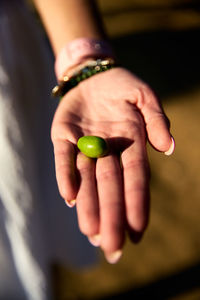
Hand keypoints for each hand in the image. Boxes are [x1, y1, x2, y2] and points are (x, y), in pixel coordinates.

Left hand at [51, 67, 173, 262]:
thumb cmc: (123, 87)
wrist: (93, 76)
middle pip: (110, 186)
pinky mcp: (63, 137)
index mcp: (131, 142)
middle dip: (111, 216)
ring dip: (89, 205)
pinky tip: (70, 198)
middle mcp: (108, 150)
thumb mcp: (144, 96)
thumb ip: (156, 119)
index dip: (137, 203)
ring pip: (87, 179)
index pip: (136, 177)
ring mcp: (84, 145)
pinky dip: (66, 176)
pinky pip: (64, 158)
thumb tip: (168, 148)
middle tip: (113, 248)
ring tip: (91, 233)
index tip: (137, 231)